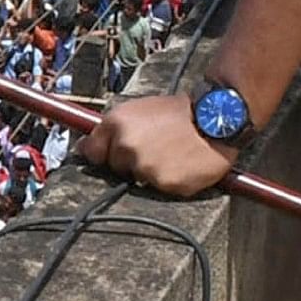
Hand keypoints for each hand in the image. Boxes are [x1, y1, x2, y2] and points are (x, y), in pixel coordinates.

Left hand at [78, 93, 234, 198]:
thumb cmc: (179, 114)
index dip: (103, 155)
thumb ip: (112, 129)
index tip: (111, 155)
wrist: (217, 118)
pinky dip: (169, 182)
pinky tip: (181, 166)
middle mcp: (126, 146)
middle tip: (155, 149)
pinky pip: (160, 189)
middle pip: (114, 168)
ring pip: (137, 180)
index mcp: (116, 124)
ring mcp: (144, 166)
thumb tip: (84, 148)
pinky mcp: (164, 183)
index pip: (91, 152)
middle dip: (129, 163)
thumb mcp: (139, 110)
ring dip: (150, 173)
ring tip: (170, 155)